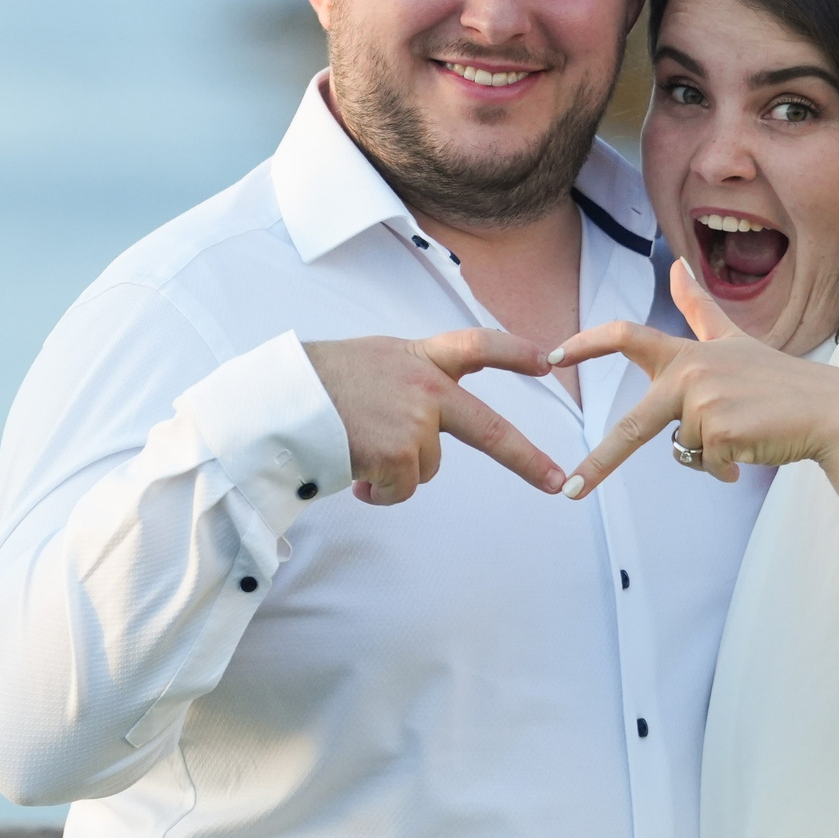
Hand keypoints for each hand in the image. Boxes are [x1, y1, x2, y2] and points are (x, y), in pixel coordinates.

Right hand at [303, 329, 564, 504]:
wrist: (280, 400)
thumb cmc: (316, 383)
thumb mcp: (373, 361)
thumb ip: (408, 379)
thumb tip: (426, 423)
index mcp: (418, 357)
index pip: (477, 346)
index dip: (515, 353)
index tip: (548, 361)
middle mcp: (426, 386)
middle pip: (489, 429)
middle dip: (528, 460)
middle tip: (558, 483)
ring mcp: (415, 421)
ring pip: (427, 468)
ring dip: (396, 470)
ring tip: (357, 449)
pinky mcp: (398, 454)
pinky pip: (401, 489)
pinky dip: (379, 491)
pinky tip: (352, 470)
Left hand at [547, 260, 838, 492]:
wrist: (828, 410)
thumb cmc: (780, 380)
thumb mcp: (735, 339)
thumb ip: (700, 307)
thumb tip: (678, 264)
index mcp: (687, 353)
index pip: (626, 336)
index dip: (585, 345)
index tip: (550, 357)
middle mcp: (690, 373)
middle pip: (632, 425)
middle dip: (599, 463)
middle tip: (571, 490)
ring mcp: (705, 402)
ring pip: (684, 449)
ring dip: (710, 454)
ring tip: (745, 433)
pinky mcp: (720, 431)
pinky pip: (707, 464)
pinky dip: (726, 466)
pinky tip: (752, 447)